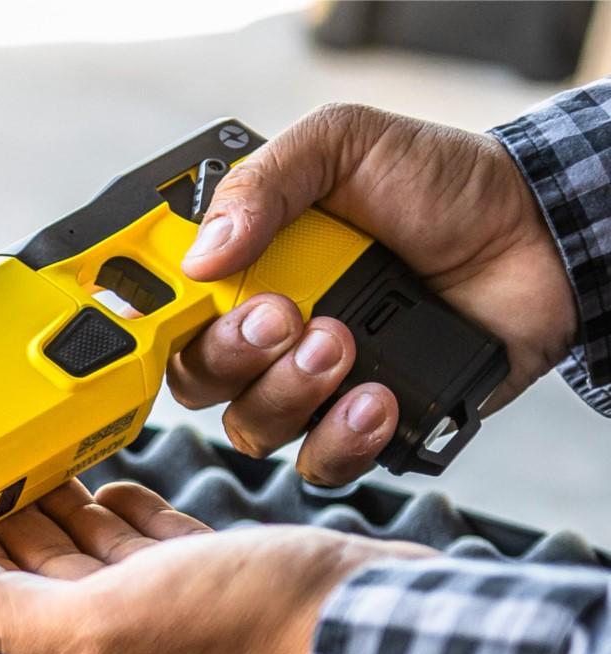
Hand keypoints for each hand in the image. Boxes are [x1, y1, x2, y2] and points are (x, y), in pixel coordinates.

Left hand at [0, 480, 432, 653]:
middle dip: (9, 523)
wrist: (369, 626)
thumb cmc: (250, 631)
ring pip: (98, 556)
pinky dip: (127, 516)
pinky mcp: (220, 579)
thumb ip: (3, 609)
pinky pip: (154, 544)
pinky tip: (115, 492)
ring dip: (65, 514)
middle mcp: (125, 638)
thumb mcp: (104, 620)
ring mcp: (175, 609)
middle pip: (44, 573)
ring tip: (38, 472)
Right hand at [173, 103, 576, 484]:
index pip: (174, 317)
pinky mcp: (362, 428)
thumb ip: (267, 182)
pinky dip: (342, 439)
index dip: (163, 325)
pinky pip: (321, 463)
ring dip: (290, 393)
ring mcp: (314, 387)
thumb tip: (200, 253)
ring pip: (253, 429)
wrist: (534, 238)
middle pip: (199, 383)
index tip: (198, 302)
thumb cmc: (440, 187)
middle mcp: (270, 337)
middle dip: (234, 357)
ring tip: (346, 344)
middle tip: (290, 315)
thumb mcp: (344, 146)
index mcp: (250, 271)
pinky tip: (379, 398)